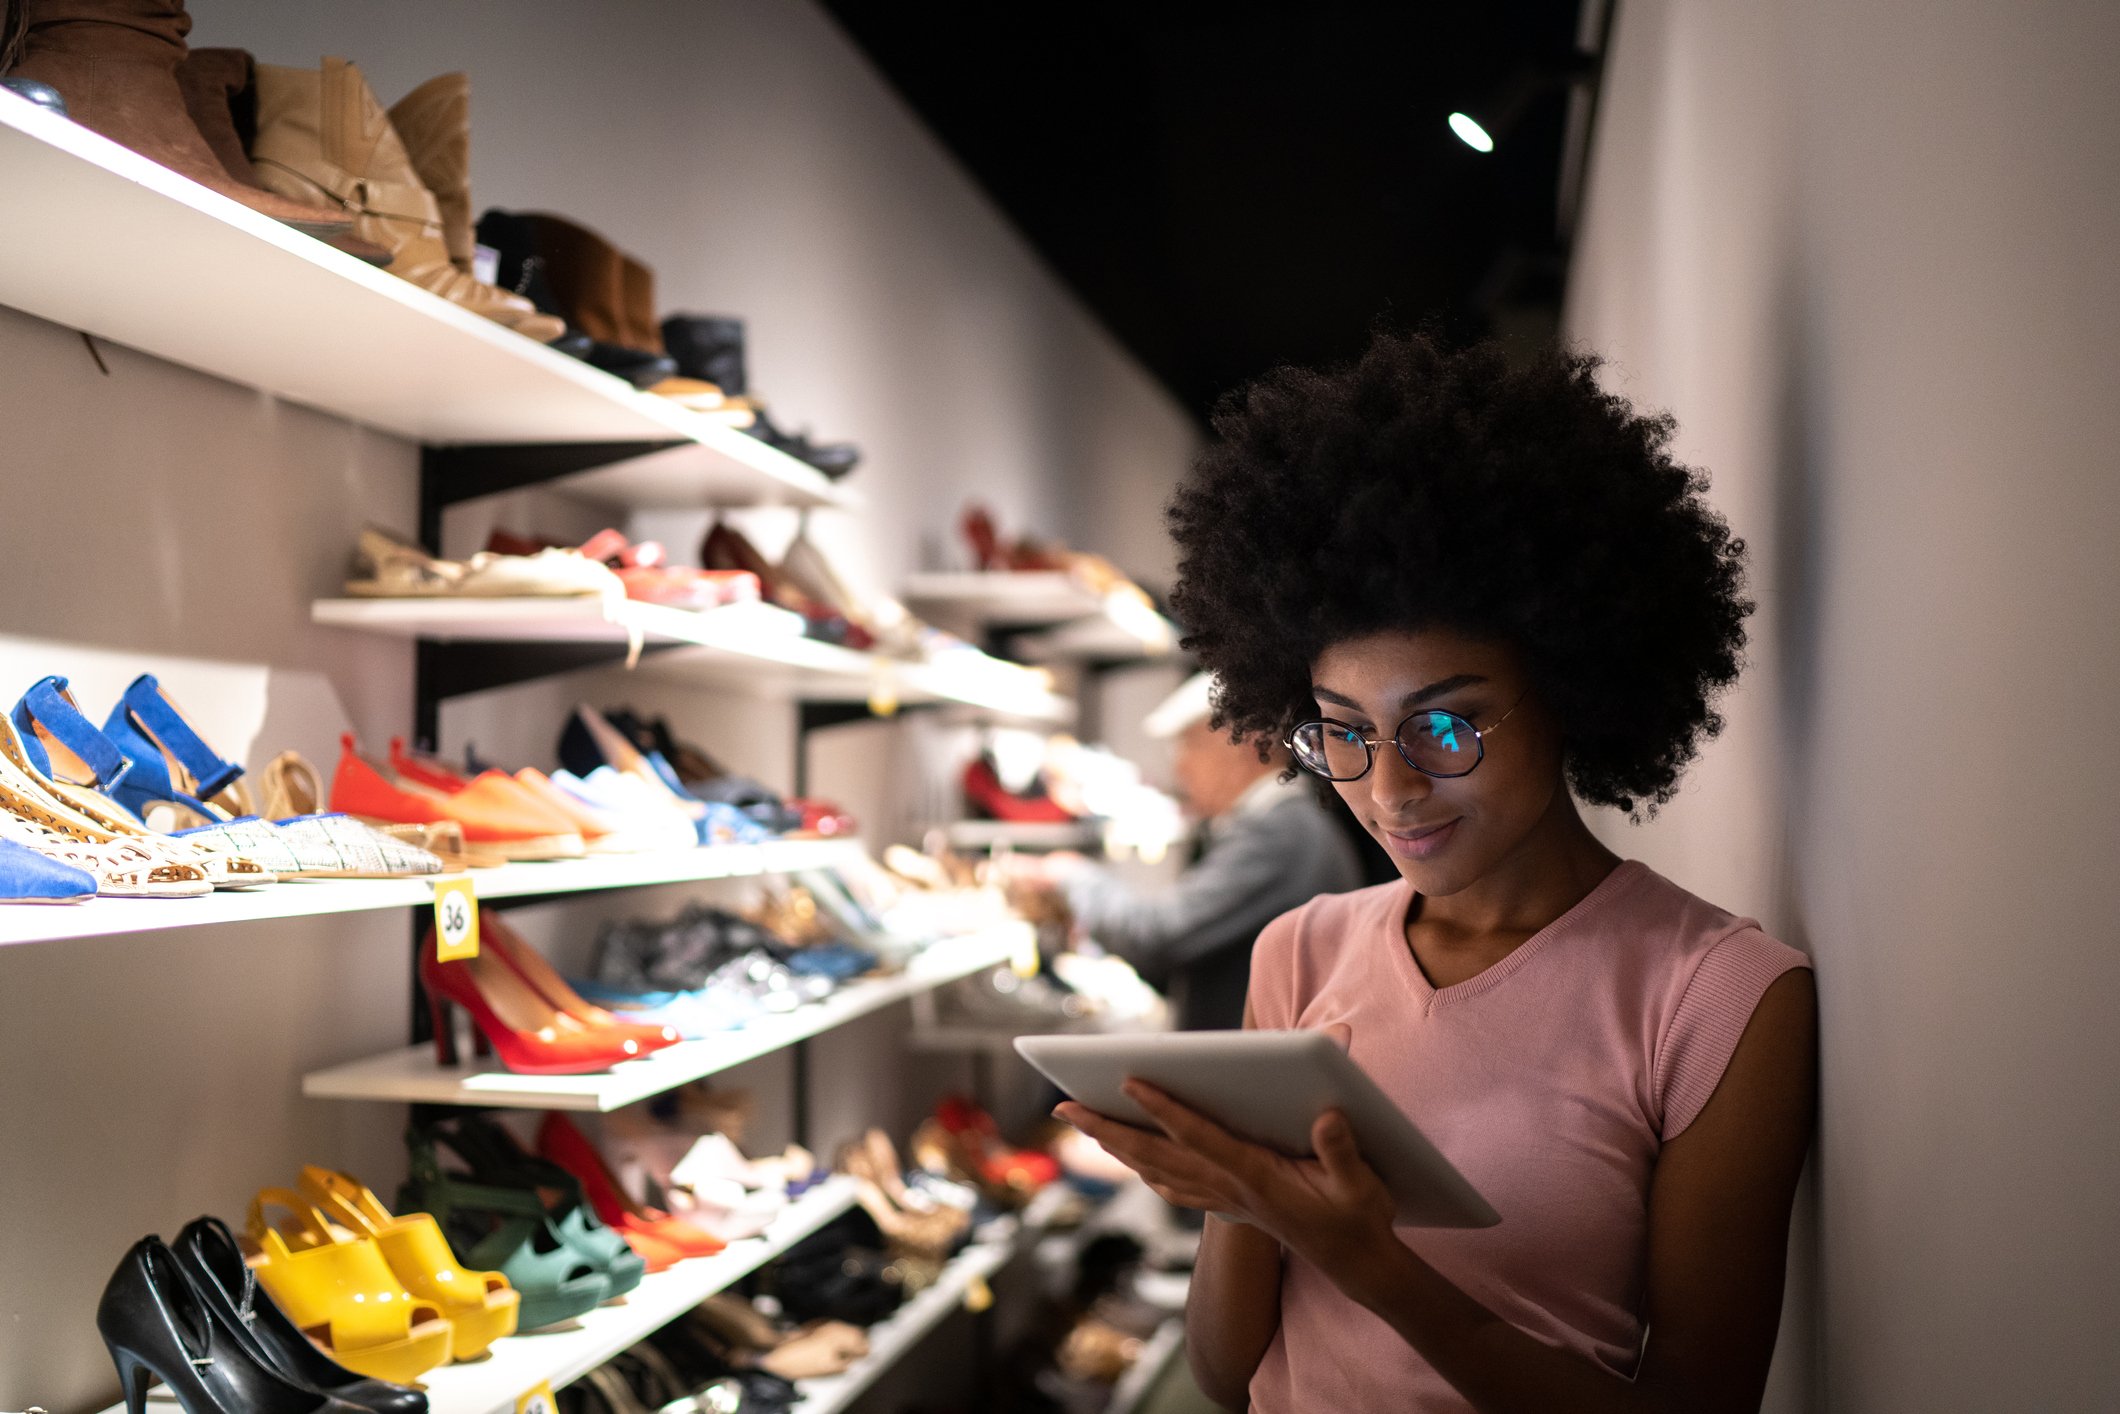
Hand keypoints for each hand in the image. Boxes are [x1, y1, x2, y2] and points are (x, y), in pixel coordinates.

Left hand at [1054, 1079, 1398, 1282]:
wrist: (1358, 1263)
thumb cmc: (1359, 1218)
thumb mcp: (1361, 1185)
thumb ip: (1342, 1151)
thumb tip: (1326, 1115)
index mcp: (1256, 1177)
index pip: (1199, 1136)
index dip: (1164, 1108)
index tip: (1130, 1081)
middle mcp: (1229, 1189)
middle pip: (1156, 1154)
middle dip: (1107, 1128)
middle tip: (1062, 1105)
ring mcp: (1225, 1199)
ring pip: (1157, 1170)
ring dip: (1116, 1145)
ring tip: (1082, 1121)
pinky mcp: (1229, 1205)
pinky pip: (1173, 1185)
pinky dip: (1145, 1168)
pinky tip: (1132, 1159)